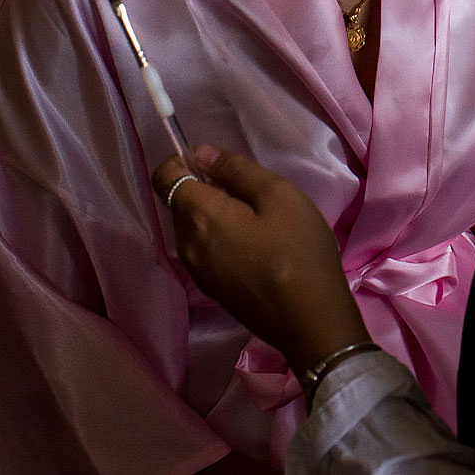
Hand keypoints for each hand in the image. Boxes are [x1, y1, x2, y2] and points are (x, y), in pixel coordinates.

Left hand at [151, 147, 370, 375]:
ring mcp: (197, 271)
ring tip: (257, 222)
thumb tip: (201, 154)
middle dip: (205, 189)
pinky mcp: (211, 289)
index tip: (217, 165)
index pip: (164, 177)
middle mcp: (187, 245)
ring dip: (214, 215)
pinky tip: (255, 247)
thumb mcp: (278, 195)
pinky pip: (203, 249)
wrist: (309, 320)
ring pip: (192, 228)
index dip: (183, 162)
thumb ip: (236, 170)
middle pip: (179, 203)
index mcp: (199, 217)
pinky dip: (219, 238)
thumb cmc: (298, 250)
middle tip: (251, 196)